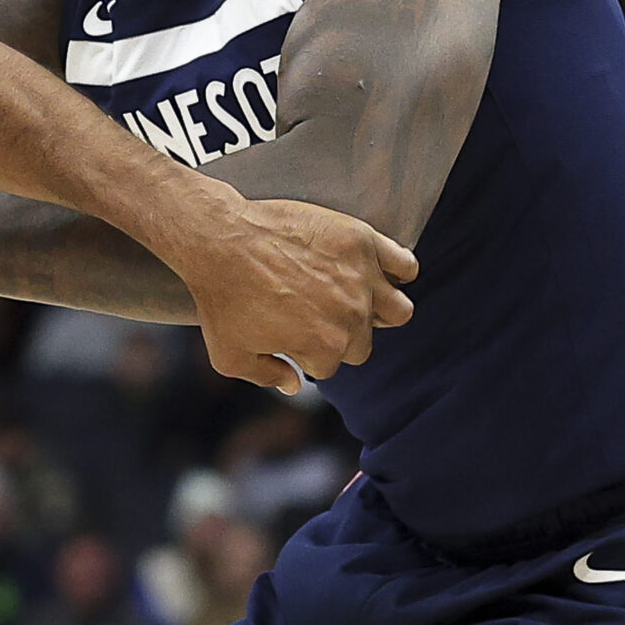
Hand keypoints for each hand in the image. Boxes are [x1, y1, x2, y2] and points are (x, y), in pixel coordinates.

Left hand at [171, 193, 416, 391]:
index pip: (331, 365)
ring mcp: (361, 277)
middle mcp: (351, 316)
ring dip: (380, 311)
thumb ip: (266, 377)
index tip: (291, 335)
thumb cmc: (221, 299)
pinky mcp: (362, 241)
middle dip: (340, 334)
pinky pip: (404, 264)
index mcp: (325, 347)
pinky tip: (376, 271)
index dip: (308, 353)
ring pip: (398, 310)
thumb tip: (295, 385)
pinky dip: (397, 270)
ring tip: (354, 300)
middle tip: (313, 314)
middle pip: (362, 341)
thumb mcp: (229, 356)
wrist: (220, 239)